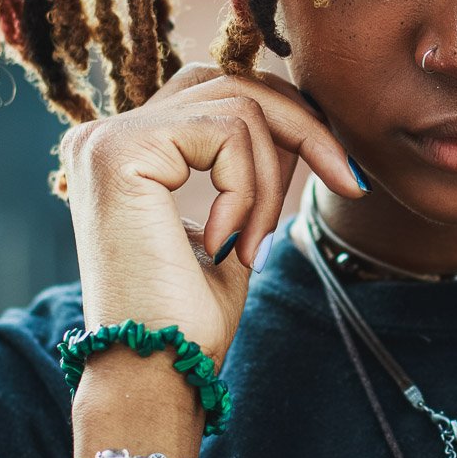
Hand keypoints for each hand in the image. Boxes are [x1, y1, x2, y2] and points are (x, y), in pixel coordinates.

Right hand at [60, 64, 364, 366]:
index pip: (220, 93)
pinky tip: (229, 243)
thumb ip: (255, 166)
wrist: (154, 377)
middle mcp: (106, 135)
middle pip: (232, 80)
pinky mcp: (118, 150)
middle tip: (350, 182)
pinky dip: (250, 188)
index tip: (347, 176)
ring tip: (254, 244)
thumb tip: (300, 117)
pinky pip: (228, 132)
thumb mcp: (238, 225)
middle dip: (305, 127)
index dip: (291, 121)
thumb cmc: (189, 322)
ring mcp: (106, 138)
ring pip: (240, 104)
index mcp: (128, 150)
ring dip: (272, 179)